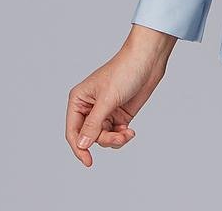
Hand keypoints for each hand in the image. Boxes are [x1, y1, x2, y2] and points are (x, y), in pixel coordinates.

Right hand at [65, 25, 177, 166]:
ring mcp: (105, 111)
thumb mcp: (107, 99)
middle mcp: (89, 107)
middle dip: (104, 140)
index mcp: (79, 100)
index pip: (73, 131)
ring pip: (102, 138)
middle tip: (119, 137)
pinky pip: (115, 134)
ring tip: (127, 133)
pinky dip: (121, 136)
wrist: (148, 60)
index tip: (88, 161)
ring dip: (114, 140)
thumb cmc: (125, 71)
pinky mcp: (119, 114)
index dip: (79, 148)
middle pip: (89, 137)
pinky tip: (130, 131)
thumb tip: (81, 145)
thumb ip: (93, 124)